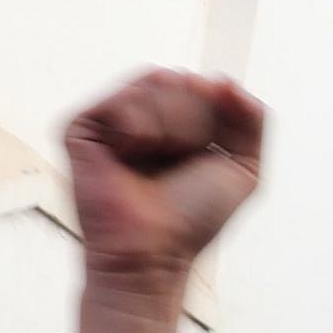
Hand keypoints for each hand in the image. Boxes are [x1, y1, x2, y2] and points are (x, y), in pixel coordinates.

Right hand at [62, 69, 263, 332]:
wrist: (153, 252)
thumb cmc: (195, 218)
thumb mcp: (244, 167)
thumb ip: (252, 118)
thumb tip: (224, 79)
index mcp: (177, 123)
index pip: (202, 85)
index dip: (215, 113)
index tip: (208, 151)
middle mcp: (142, 118)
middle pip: (179, 79)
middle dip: (193, 121)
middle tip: (178, 161)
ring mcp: (110, 121)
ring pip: (152, 83)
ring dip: (169, 125)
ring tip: (155, 161)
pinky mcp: (80, 129)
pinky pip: (119, 100)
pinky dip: (137, 127)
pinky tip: (130, 155)